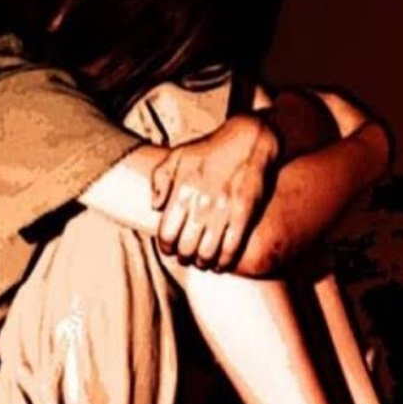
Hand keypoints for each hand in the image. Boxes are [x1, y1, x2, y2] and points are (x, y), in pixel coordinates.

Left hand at [151, 114, 278, 270]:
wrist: (248, 139)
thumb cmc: (210, 149)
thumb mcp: (177, 156)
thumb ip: (159, 180)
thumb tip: (154, 206)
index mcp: (182, 191)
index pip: (166, 234)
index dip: (166, 248)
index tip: (170, 250)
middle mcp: (201, 203)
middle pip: (186, 247)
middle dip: (184, 258)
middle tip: (187, 258)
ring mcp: (224, 209)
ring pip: (208, 252)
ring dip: (203, 263)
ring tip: (203, 262)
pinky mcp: (244, 212)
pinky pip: (233, 247)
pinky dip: (225, 262)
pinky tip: (221, 264)